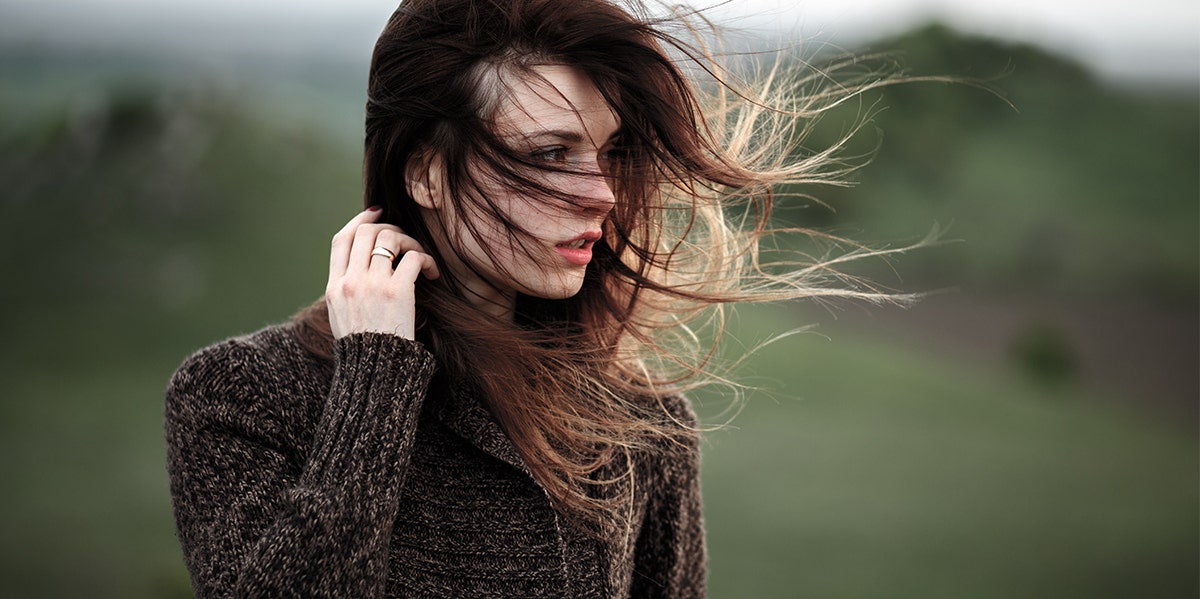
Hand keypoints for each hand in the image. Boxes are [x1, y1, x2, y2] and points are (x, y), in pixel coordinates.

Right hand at [325, 207, 439, 339]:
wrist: (375, 371)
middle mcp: (350, 281)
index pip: (341, 239)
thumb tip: (360, 269)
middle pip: (366, 232)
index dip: (359, 220)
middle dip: (388, 227)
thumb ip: (346, 290)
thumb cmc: (365, 349)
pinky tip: (431, 271)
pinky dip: (425, 259)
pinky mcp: (397, 292)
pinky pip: (413, 258)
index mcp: (334, 287)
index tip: (375, 213)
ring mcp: (372, 285)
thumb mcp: (342, 318)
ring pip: (389, 239)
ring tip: (419, 255)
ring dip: (409, 241)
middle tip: (404, 238)